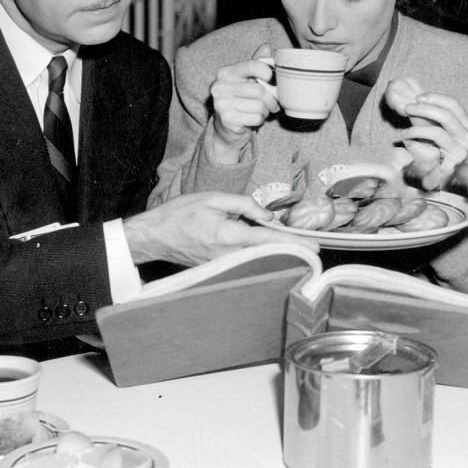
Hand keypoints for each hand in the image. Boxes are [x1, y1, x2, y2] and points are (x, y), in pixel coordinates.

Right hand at [124, 191, 316, 266]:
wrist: (154, 236)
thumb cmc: (179, 214)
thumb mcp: (212, 198)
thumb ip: (243, 204)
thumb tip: (267, 215)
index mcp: (228, 235)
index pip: (269, 240)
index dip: (294, 243)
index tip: (313, 247)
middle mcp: (228, 255)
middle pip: (269, 254)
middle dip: (291, 251)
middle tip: (311, 248)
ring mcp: (223, 265)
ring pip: (258, 260)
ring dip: (276, 254)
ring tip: (294, 247)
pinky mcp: (218, 268)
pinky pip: (246, 262)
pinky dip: (260, 256)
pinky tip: (267, 250)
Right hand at [209, 44, 279, 162]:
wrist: (226, 125)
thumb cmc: (241, 99)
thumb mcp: (247, 80)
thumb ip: (256, 64)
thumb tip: (267, 47)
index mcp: (225, 73)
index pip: (252, 65)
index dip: (267, 71)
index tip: (272, 78)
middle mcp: (220, 86)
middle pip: (259, 90)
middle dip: (271, 99)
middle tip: (273, 104)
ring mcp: (221, 103)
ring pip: (259, 106)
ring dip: (266, 111)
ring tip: (262, 111)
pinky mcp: (226, 119)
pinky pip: (255, 118)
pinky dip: (260, 120)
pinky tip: (254, 118)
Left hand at [386, 78, 467, 190]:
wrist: (428, 178)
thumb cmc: (428, 147)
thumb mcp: (428, 124)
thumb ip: (425, 109)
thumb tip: (409, 86)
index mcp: (467, 125)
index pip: (453, 105)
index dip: (434, 98)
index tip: (417, 97)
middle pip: (447, 116)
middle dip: (424, 109)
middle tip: (407, 109)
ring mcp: (461, 153)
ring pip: (438, 133)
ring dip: (417, 128)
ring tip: (404, 132)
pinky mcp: (450, 166)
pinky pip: (430, 150)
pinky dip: (416, 143)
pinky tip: (407, 143)